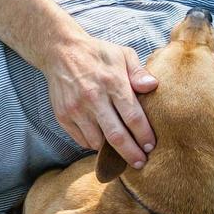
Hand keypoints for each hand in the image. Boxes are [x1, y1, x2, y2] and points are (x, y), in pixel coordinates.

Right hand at [44, 35, 156, 167]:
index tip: (151, 146)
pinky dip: (93, 144)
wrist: (60, 51)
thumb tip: (153, 86)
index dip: (143, 135)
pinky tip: (102, 140)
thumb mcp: (122, 54)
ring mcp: (76, 109)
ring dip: (111, 151)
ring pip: (97, 142)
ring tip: (122, 153)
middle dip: (131, 153)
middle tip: (141, 163)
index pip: (132, 117)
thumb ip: (139, 72)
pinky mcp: (63, 116)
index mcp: (112, 82)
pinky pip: (81, 140)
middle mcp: (93, 98)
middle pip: (116, 136)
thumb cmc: (97, 54)